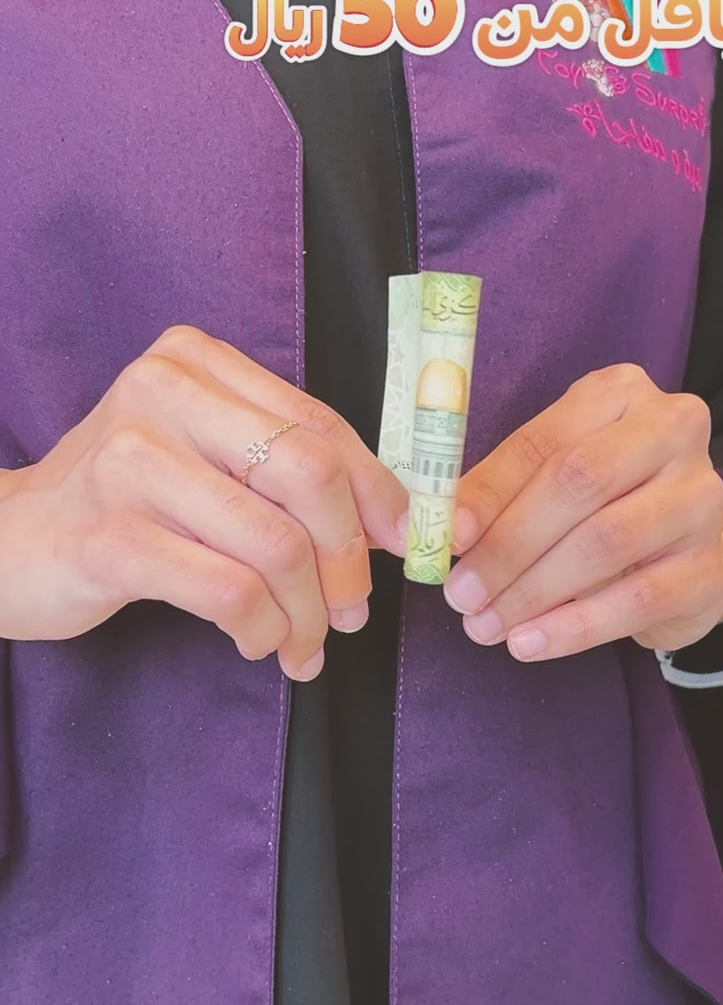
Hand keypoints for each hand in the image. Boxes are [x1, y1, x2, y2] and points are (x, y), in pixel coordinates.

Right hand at [0, 325, 407, 681]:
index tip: (401, 542)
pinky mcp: (110, 537)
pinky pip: (229, 591)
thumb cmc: (128, 501)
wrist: (10, 542)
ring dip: (306, 611)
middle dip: (348, 555)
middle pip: (310, 475)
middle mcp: (162, 395)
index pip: (319, 424)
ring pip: (275, 544)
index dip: (377, 491)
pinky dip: (262, 628)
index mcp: (196, 362)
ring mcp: (130, 464)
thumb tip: (394, 518)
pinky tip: (258, 641)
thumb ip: (285, 466)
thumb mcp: (202, 455)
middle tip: (351, 609)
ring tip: (303, 642)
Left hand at [443, 363, 722, 661]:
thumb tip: (439, 527)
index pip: (545, 442)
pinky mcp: (707, 565)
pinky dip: (574, 627)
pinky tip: (529, 643)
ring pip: (606, 542)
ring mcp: (699, 498)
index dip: (490, 491)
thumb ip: (502, 490)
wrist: (688, 547)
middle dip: (510, 545)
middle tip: (462, 593)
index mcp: (621, 394)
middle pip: (580, 483)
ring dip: (534, 591)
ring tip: (486, 624)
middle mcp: (672, 431)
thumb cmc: (606, 499)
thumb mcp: (555, 473)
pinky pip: (635, 600)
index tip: (448, 536)